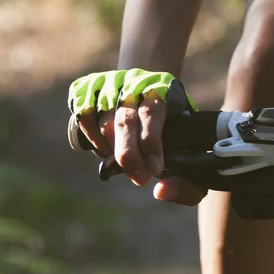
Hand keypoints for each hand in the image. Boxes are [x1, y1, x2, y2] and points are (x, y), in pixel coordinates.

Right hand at [68, 69, 207, 204]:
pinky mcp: (89, 86)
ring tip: (125, 162)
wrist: (149, 86)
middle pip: (125, 118)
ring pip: (103, 120)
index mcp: (163, 88)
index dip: (150, 143)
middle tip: (139, 178)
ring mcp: (109, 82)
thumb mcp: (189, 146)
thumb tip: (161, 192)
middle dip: (129, 155)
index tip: (154, 169)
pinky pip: (84, 115)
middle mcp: (134, 81)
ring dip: (112, 148)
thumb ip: (186, 178)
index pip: (152, 112)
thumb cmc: (173, 127)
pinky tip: (106, 147)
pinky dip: (93, 138)